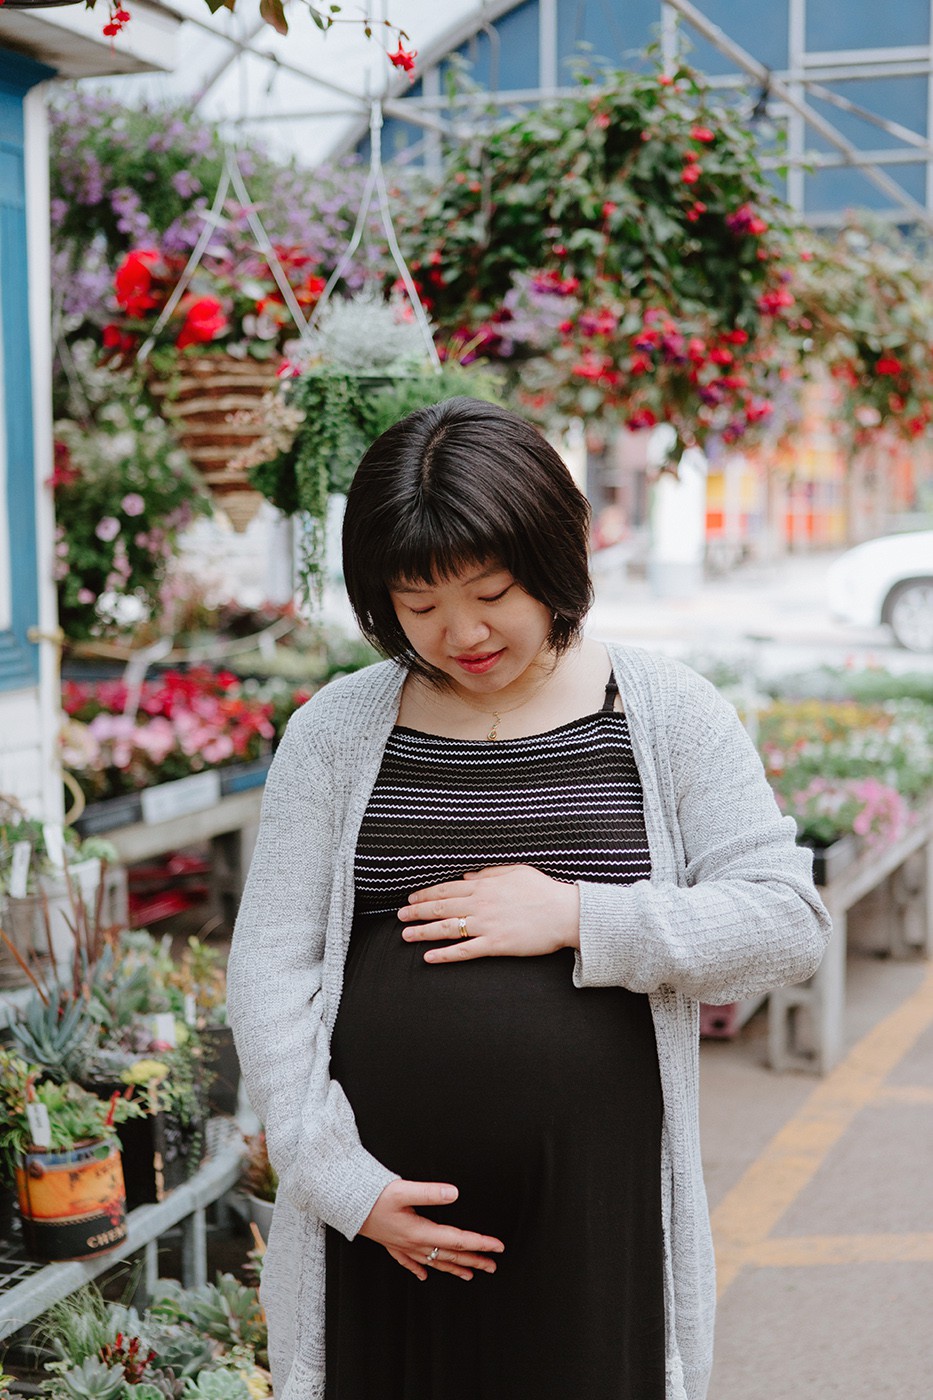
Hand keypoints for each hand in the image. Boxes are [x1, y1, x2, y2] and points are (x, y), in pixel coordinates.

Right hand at [358, 1179, 504, 1280]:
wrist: (345, 1203)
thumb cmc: (374, 1196)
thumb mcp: (403, 1190)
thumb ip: (430, 1193)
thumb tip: (454, 1193)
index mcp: (420, 1232)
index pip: (457, 1240)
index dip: (480, 1243)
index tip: (498, 1247)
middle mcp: (413, 1244)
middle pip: (449, 1255)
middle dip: (474, 1260)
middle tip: (493, 1265)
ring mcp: (402, 1246)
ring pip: (434, 1261)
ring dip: (454, 1267)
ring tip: (470, 1274)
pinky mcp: (391, 1243)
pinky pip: (409, 1262)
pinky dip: (420, 1268)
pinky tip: (425, 1275)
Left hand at [398, 864, 579, 962]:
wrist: (565, 913)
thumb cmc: (543, 890)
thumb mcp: (515, 872)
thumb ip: (488, 874)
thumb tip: (467, 877)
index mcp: (484, 885)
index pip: (447, 889)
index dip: (426, 894)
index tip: (411, 898)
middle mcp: (481, 904)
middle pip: (441, 908)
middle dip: (417, 912)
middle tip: (400, 917)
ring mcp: (487, 925)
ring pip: (447, 929)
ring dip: (423, 932)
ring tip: (406, 936)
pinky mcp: (496, 945)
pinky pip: (464, 951)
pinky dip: (444, 955)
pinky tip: (429, 958)